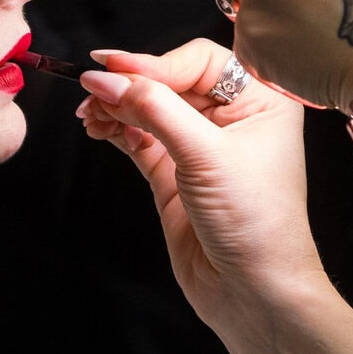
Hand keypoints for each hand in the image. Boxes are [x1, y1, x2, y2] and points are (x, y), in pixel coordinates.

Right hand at [77, 39, 330, 338]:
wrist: (254, 293)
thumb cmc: (256, 224)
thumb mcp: (206, 155)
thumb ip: (153, 111)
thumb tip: (107, 78)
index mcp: (263, 101)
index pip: (201, 61)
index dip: (155, 63)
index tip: (113, 68)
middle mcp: (235, 119)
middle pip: (171, 81)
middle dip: (130, 85)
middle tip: (94, 91)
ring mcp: (202, 148)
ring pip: (151, 110)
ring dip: (117, 107)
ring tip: (89, 113)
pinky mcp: (176, 175)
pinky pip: (141, 138)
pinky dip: (117, 130)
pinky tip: (99, 127)